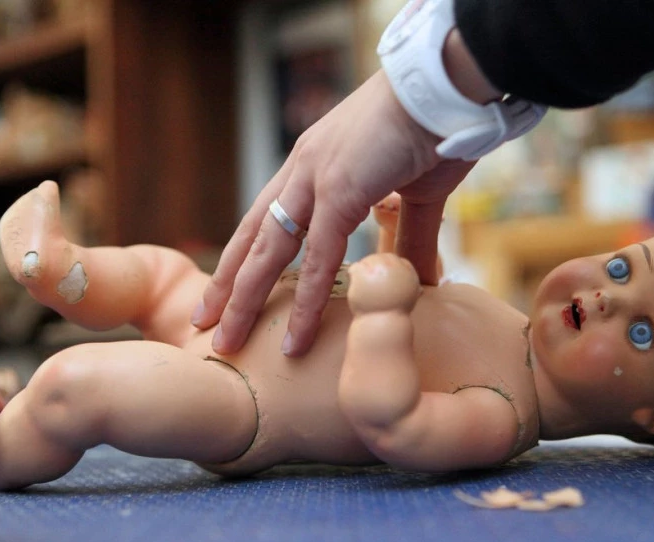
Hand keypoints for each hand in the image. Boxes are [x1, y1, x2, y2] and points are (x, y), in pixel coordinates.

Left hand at [193, 70, 472, 356]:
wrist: (448, 89)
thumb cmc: (438, 128)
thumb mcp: (417, 194)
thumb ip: (411, 238)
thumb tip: (421, 280)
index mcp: (316, 164)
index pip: (268, 217)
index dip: (246, 254)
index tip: (229, 288)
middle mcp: (304, 168)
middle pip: (254, 235)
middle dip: (228, 281)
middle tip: (206, 322)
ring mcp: (315, 177)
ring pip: (269, 248)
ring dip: (246, 298)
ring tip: (227, 340)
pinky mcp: (338, 189)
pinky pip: (317, 256)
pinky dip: (306, 300)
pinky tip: (295, 336)